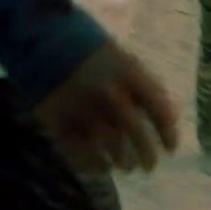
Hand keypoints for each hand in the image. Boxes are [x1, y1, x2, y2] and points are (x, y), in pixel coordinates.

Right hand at [33, 42, 179, 175]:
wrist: (39, 41)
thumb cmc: (89, 54)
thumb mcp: (121, 58)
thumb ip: (145, 86)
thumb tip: (170, 121)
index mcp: (128, 73)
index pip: (159, 110)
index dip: (169, 134)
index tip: (170, 149)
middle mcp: (108, 93)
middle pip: (137, 135)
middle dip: (147, 157)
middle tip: (148, 167)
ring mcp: (84, 109)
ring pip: (112, 149)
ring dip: (123, 163)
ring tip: (125, 166)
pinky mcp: (60, 123)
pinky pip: (82, 154)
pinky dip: (95, 166)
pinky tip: (101, 168)